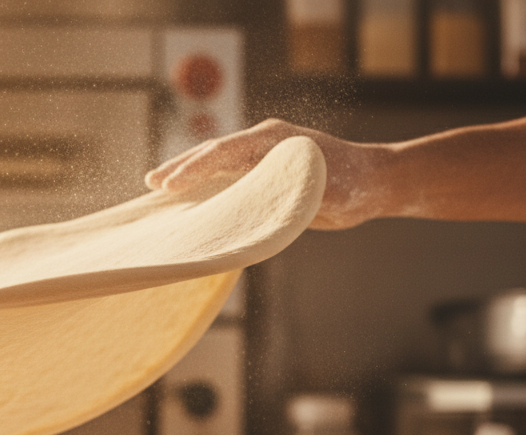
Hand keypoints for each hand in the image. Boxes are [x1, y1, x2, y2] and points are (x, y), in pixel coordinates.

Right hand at [145, 119, 391, 229]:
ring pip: (216, 162)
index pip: (224, 151)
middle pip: (212, 152)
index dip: (194, 168)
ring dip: (187, 173)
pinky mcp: (263, 170)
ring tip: (157, 186)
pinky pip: (227, 174)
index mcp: (274, 140)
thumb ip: (291, 194)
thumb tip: (260, 204)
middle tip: (151, 184)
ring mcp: (262, 155)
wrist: (373, 181)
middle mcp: (264, 142)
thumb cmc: (353, 186)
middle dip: (180, 168)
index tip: (170, 185)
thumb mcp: (325, 193)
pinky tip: (186, 196)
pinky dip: (204, 183)